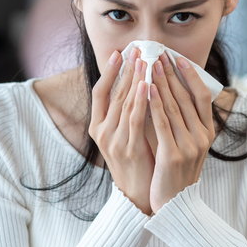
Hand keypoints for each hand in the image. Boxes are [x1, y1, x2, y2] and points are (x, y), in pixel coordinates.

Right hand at [89, 47, 154, 214]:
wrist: (138, 197)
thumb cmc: (135, 163)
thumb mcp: (124, 136)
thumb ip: (126, 114)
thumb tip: (136, 84)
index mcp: (98, 128)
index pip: (99, 92)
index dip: (108, 71)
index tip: (119, 53)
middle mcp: (102, 133)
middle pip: (113, 94)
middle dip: (126, 70)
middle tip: (137, 50)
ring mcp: (114, 141)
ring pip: (124, 103)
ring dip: (135, 79)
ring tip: (144, 60)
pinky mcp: (129, 150)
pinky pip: (135, 120)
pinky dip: (141, 101)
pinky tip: (148, 86)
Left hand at [147, 53, 214, 212]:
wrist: (175, 205)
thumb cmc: (176, 174)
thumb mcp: (187, 146)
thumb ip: (185, 124)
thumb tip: (174, 96)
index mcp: (207, 133)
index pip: (202, 96)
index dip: (191, 75)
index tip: (178, 57)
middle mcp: (201, 137)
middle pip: (186, 97)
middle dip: (171, 73)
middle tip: (158, 52)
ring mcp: (189, 145)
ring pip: (173, 106)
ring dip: (161, 81)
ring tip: (150, 63)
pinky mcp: (173, 154)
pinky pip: (163, 123)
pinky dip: (155, 103)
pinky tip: (147, 88)